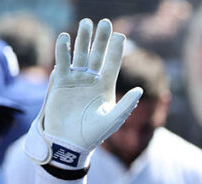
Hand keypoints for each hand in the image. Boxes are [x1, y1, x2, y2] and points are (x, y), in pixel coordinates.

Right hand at [24, 18, 142, 168]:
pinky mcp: (60, 83)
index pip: (112, 64)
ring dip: (83, 40)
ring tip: (86, 23)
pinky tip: (66, 38)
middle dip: (100, 39)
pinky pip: (62, 62)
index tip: (120, 35)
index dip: (116, 50)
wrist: (69, 143)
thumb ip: (126, 105)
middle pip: (97, 55)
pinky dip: (63, 50)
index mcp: (106, 87)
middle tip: (104, 23)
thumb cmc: (93, 134)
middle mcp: (91, 80)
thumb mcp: (113, 120)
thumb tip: (141, 90)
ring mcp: (75, 80)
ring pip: (80, 55)